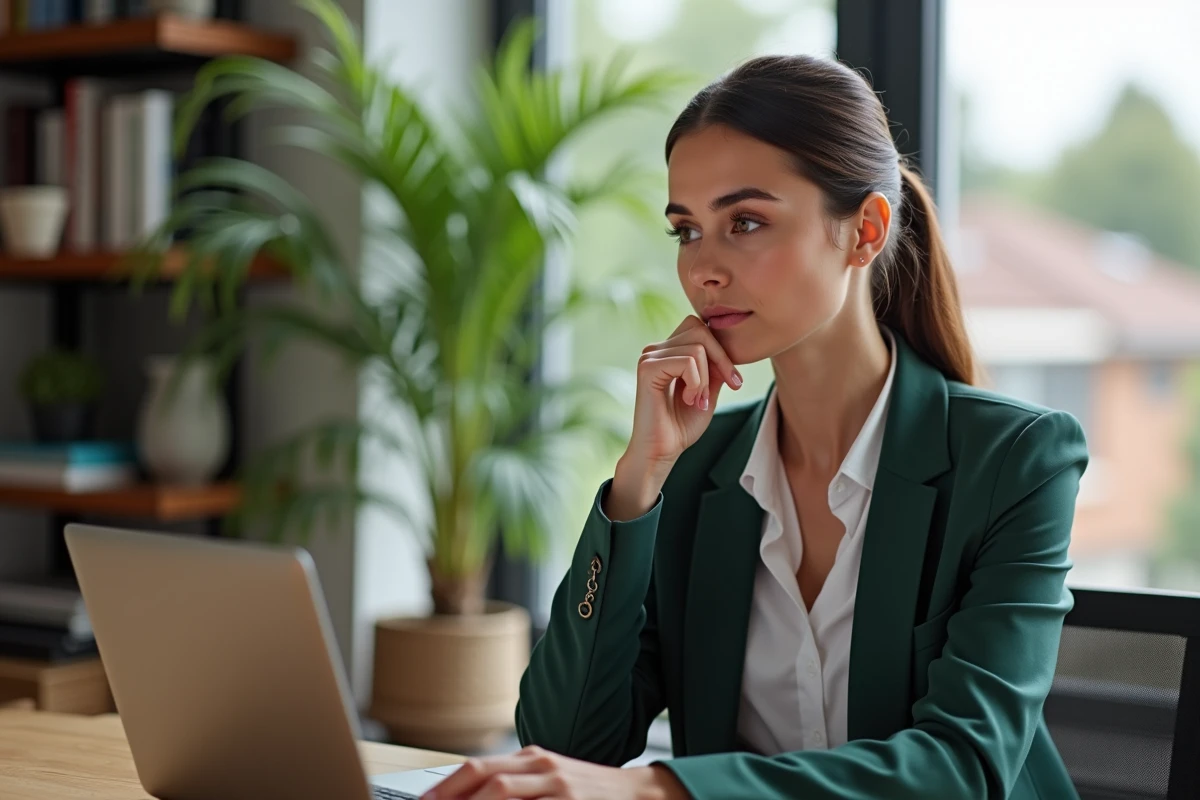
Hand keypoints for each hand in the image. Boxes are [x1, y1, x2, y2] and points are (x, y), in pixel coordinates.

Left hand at [423, 746, 687, 799]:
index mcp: (531, 758)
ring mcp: (559, 788)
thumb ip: (511, 784)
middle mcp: (543, 768)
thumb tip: (465, 794)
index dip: (445, 789)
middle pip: (485, 779)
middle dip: (451, 799)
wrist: (640, 795)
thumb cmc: (586, 791)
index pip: (476, 768)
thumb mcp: (547, 779)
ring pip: (502, 794)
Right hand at [606, 316, 740, 519]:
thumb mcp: (709, 390)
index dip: (721, 350)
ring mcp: (649, 356)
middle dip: (720, 360)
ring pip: (698, 347)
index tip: (734, 381)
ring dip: (707, 378)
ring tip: (698, 400)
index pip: (700, 328)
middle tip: (725, 387)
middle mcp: (656, 349)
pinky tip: (689, 399)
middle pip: (701, 331)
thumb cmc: (682, 425)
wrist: (663, 451)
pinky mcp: (647, 368)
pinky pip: (687, 362)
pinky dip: (697, 383)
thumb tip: (727, 345)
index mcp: (668, 351)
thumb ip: (716, 367)